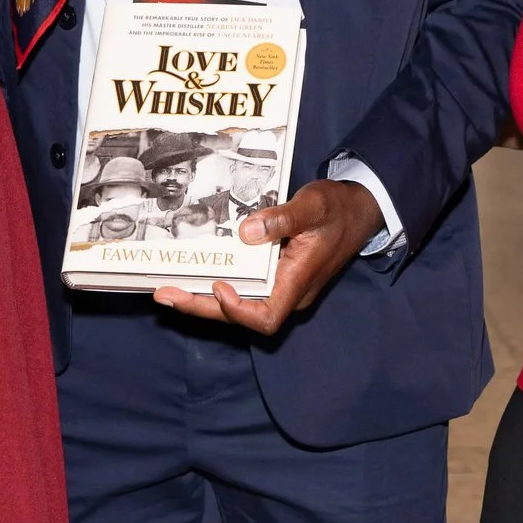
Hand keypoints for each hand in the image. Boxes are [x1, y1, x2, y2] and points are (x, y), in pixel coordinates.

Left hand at [152, 177, 380, 334]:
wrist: (358, 209)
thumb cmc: (338, 208)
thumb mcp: (314, 205)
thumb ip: (282, 219)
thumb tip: (246, 232)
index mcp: (299, 281)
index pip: (266, 317)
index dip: (238, 311)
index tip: (218, 287)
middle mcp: (288, 292)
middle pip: (242, 315)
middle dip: (201, 307)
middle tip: (165, 294)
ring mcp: (281, 286)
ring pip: (238, 304)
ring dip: (202, 299)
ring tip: (167, 289)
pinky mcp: (274, 276)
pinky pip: (243, 289)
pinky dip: (215, 286)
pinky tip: (193, 274)